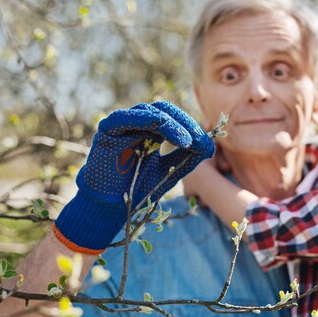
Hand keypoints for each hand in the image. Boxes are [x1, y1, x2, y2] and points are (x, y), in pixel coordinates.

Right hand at [54, 101, 213, 253]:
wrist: (110, 206)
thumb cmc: (138, 189)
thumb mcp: (169, 172)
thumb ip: (187, 158)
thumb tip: (210, 147)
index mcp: (151, 131)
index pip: (175, 118)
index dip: (192, 127)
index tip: (208, 144)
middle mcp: (137, 123)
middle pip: (165, 111)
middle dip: (186, 124)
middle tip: (200, 140)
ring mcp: (122, 124)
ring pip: (150, 111)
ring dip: (172, 124)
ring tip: (187, 141)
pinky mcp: (107, 129)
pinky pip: (126, 117)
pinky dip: (146, 119)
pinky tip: (163, 127)